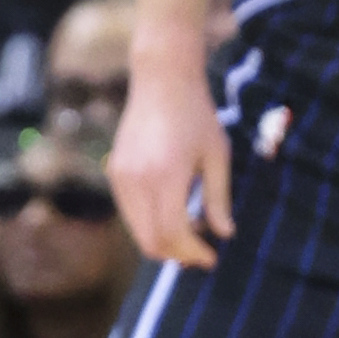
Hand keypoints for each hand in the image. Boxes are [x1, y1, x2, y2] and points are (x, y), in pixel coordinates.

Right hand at [108, 55, 232, 268]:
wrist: (161, 79)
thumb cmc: (196, 114)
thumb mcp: (217, 155)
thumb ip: (218, 198)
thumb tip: (224, 234)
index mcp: (166, 174)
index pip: (173, 232)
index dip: (192, 252)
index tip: (211, 257)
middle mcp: (137, 179)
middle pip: (150, 240)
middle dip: (177, 253)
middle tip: (202, 253)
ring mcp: (121, 176)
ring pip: (137, 231)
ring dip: (163, 240)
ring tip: (192, 231)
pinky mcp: (114, 172)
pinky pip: (130, 213)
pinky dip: (150, 223)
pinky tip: (174, 212)